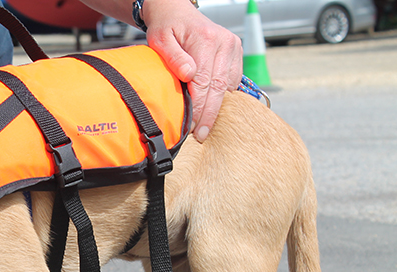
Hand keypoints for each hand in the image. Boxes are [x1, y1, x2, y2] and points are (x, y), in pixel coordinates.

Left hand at [140, 0, 242, 140]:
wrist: (177, 13)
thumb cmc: (166, 27)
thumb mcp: (160, 40)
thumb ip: (173, 57)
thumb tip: (188, 74)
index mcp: (206, 40)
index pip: (204, 81)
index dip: (199, 107)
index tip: (191, 126)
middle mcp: (224, 43)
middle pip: (219, 87)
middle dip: (210, 114)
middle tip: (200, 134)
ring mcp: (233, 47)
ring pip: (229, 86)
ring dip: (217, 107)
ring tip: (205, 127)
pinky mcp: (236, 53)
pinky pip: (233, 80)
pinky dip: (223, 96)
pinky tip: (212, 109)